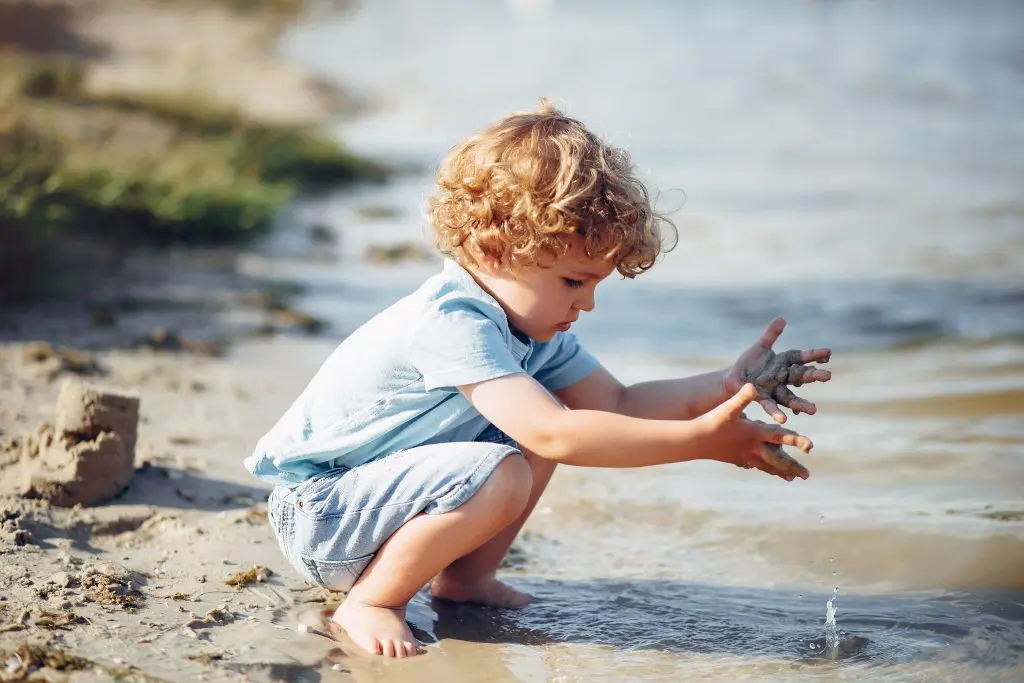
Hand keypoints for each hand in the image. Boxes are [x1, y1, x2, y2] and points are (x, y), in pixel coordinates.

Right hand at [696, 384, 811, 480]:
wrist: (695, 441)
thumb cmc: (713, 422)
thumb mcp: (728, 407)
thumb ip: (742, 397)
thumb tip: (753, 385)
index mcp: (755, 433)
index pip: (780, 437)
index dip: (796, 440)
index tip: (810, 446)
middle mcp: (753, 447)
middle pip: (777, 459)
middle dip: (793, 466)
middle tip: (807, 475)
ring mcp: (744, 455)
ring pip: (767, 465)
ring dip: (780, 471)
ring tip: (792, 478)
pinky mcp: (736, 458)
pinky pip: (754, 465)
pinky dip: (763, 468)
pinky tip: (765, 470)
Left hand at [724, 317, 830, 423]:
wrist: (733, 378)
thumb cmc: (749, 362)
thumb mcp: (760, 347)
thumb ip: (771, 334)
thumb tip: (782, 318)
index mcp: (784, 363)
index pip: (801, 357)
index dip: (813, 355)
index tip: (828, 352)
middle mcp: (783, 378)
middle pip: (800, 376)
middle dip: (813, 376)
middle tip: (828, 376)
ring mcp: (774, 390)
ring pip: (790, 397)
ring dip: (801, 404)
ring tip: (814, 410)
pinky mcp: (762, 398)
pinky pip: (770, 406)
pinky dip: (777, 412)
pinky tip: (784, 419)